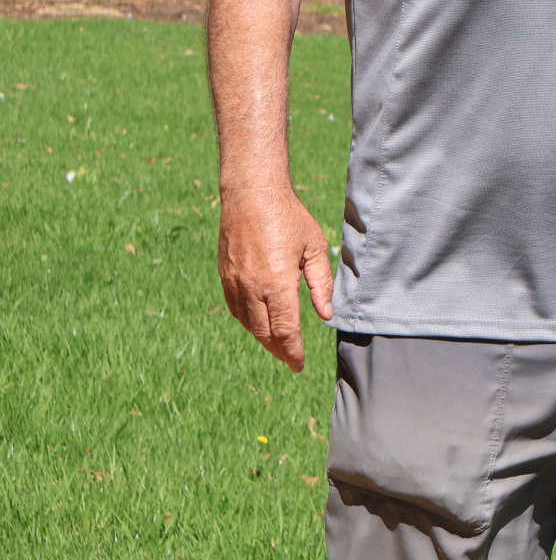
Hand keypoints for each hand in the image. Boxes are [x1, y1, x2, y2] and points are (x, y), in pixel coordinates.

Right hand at [218, 185, 333, 372]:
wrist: (251, 194)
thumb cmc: (289, 217)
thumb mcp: (315, 247)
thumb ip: (321, 284)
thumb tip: (325, 315)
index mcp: (277, 282)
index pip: (286, 329)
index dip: (293, 351)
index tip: (300, 365)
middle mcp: (252, 287)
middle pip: (264, 332)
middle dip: (279, 350)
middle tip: (291, 361)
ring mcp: (235, 283)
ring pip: (248, 323)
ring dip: (263, 338)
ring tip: (278, 347)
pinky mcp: (225, 276)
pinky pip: (236, 309)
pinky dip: (248, 322)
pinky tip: (258, 324)